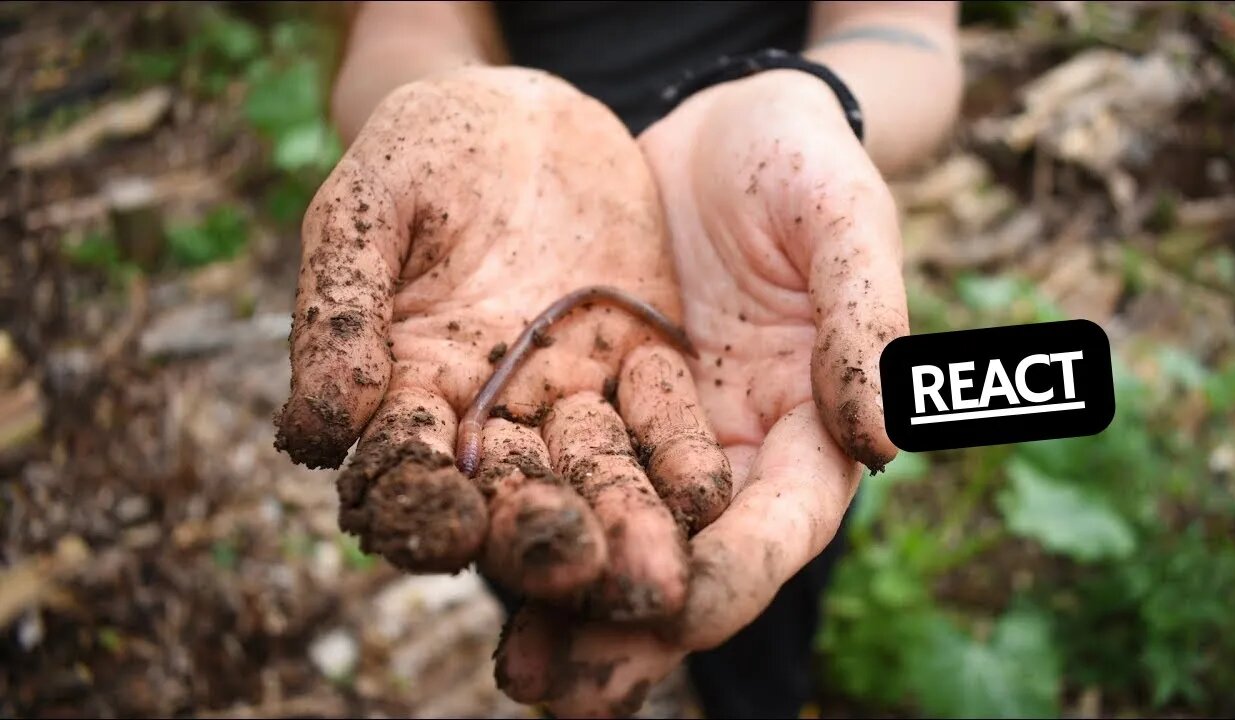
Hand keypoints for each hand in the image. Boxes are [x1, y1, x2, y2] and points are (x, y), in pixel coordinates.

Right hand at [273, 66, 732, 619]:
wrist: (525, 115)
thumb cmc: (426, 149)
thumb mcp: (371, 205)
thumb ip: (340, 309)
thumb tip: (314, 434)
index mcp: (405, 387)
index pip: (401, 466)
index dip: (417, 501)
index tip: (446, 526)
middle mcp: (487, 415)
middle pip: (506, 492)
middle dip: (536, 535)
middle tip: (574, 566)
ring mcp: (569, 399)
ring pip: (592, 476)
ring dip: (621, 525)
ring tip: (653, 573)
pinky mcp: (640, 372)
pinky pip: (662, 425)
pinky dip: (680, 462)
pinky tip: (707, 498)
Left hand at [493, 69, 909, 716]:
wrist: (717, 130)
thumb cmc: (800, 165)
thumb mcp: (843, 220)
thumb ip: (863, 319)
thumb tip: (882, 440)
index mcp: (807, 429)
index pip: (781, 524)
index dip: (735, 572)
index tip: (675, 612)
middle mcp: (730, 457)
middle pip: (691, 561)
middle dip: (634, 630)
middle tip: (567, 689)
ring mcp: (658, 441)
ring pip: (616, 539)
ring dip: (568, 609)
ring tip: (517, 670)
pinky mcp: (594, 411)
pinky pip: (557, 478)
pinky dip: (523, 526)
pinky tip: (472, 565)